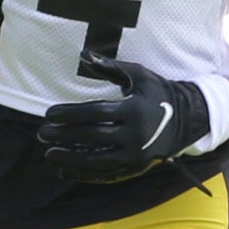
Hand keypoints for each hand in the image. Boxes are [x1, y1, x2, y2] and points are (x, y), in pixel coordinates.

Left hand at [37, 52, 212, 182]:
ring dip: (70, 159)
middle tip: (41, 134)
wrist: (187, 119)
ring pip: (97, 160)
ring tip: (49, 154)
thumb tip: (83, 53)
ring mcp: (136, 155)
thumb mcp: (138, 75)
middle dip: (64, 136)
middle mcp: (136, 134)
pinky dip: (85, 175)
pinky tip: (65, 171)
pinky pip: (107, 174)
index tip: (48, 114)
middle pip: (93, 136)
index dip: (69, 114)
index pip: (95, 112)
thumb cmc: (157, 92)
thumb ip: (110, 66)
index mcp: (134, 109)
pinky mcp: (136, 168)